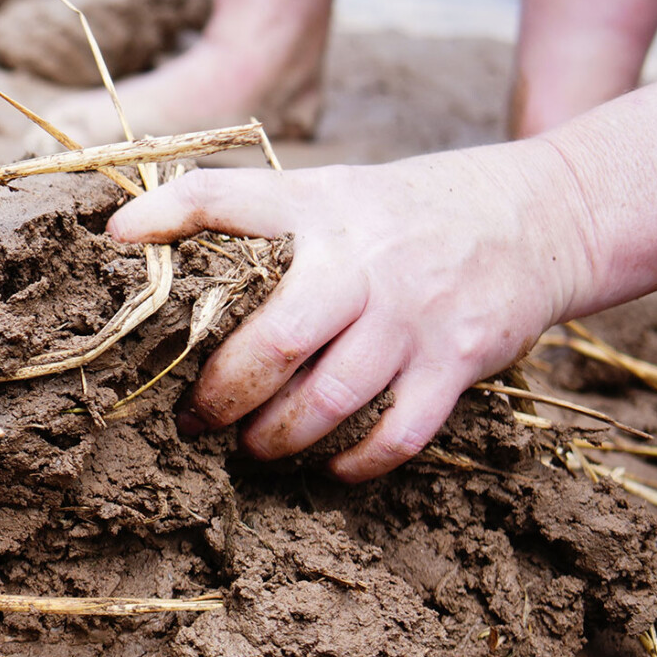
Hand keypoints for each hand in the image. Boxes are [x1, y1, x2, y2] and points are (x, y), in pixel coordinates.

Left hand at [106, 144, 596, 480]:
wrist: (541, 213)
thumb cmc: (406, 213)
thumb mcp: (334, 191)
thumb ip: (258, 218)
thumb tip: (142, 237)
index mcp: (320, 207)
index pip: (228, 196)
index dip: (167, 213)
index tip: (115, 239)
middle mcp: (364, 259)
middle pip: (274, 340)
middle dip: (221, 394)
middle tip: (191, 420)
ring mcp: (414, 313)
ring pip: (328, 398)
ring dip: (276, 437)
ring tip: (250, 447)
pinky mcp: (458, 359)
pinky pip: (398, 431)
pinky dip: (354, 460)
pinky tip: (327, 465)